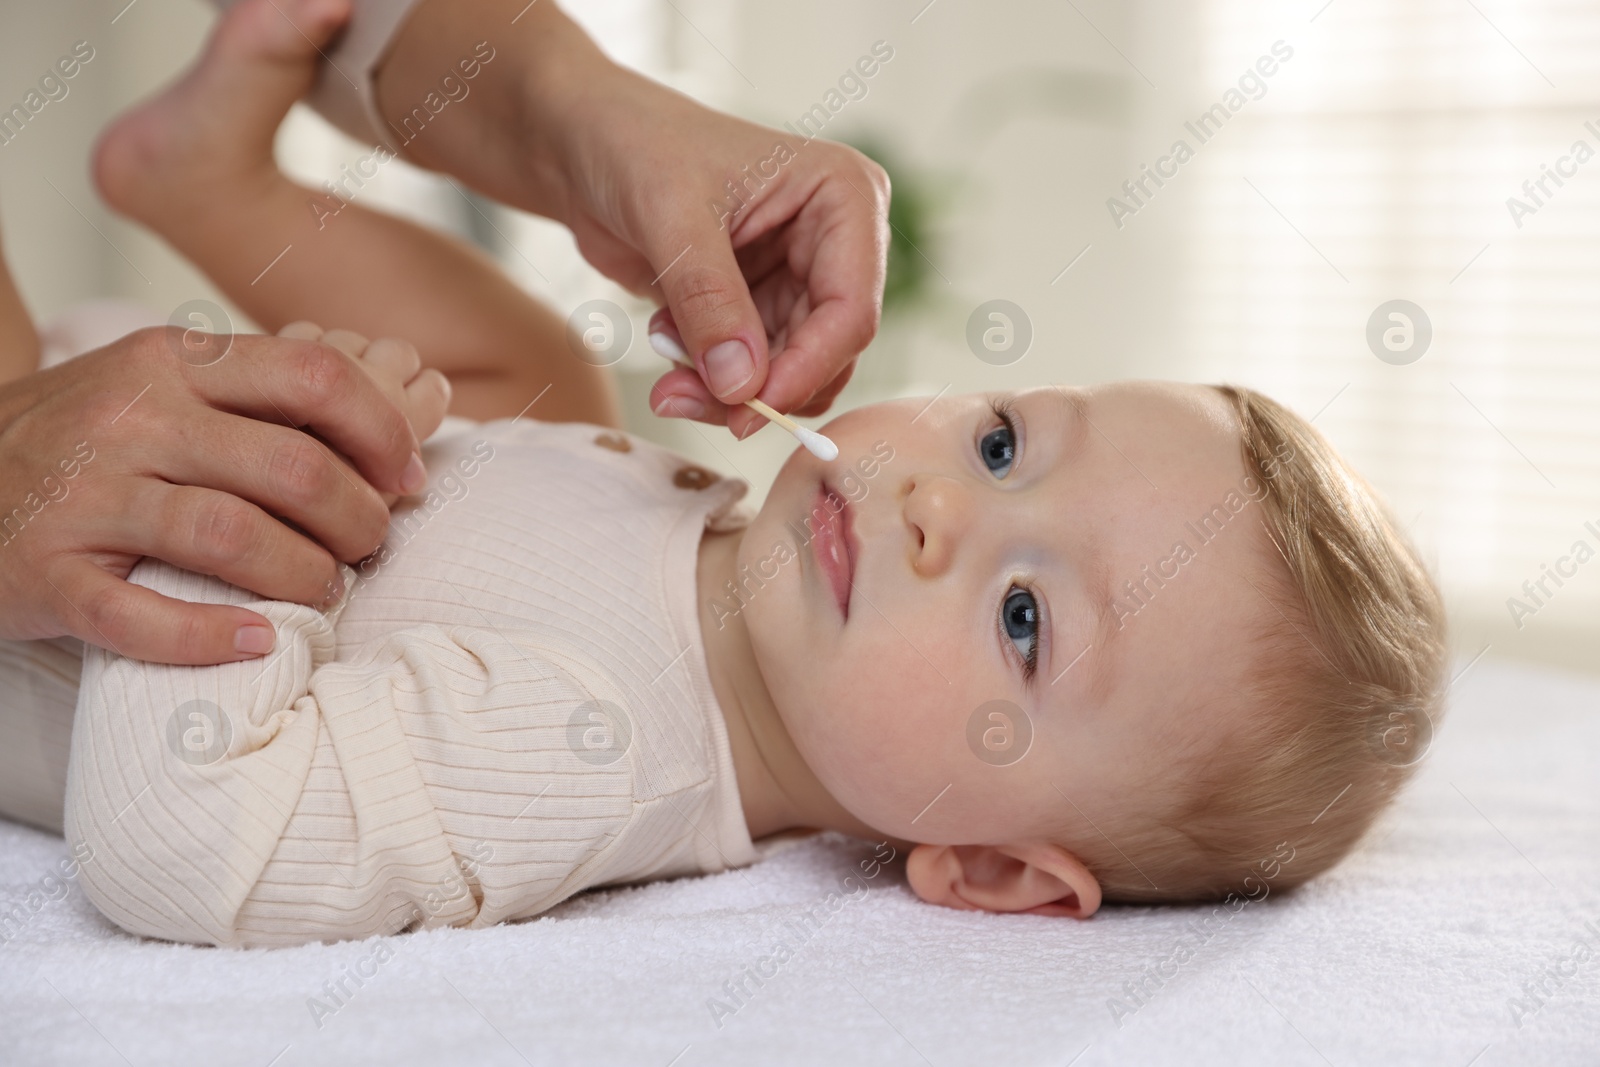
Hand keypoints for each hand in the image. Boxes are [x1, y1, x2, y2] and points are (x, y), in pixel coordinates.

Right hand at [0, 326, 425, 663]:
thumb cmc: (90, 435)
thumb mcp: (165, 383)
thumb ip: (262, 396)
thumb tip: (398, 423)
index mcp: (175, 363)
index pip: (315, 377)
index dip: (383, 432)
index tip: (406, 477)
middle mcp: (133, 419)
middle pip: (292, 468)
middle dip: (359, 518)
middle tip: (369, 547)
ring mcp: (86, 496)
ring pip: (230, 537)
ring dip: (303, 576)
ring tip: (323, 591)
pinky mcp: (46, 573)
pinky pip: (139, 616)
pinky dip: (209, 639)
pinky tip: (256, 641)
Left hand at [560, 83, 890, 438]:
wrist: (587, 146)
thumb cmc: (635, 147)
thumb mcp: (671, 218)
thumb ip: (710, 302)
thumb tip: (743, 387)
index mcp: (844, 197)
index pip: (851, 308)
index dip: (806, 368)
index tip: (746, 408)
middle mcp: (836, 243)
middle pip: (825, 352)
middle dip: (758, 388)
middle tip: (681, 399)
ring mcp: (800, 278)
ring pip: (791, 372)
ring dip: (729, 393)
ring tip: (666, 380)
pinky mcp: (762, 306)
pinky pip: (755, 371)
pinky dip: (710, 381)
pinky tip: (667, 346)